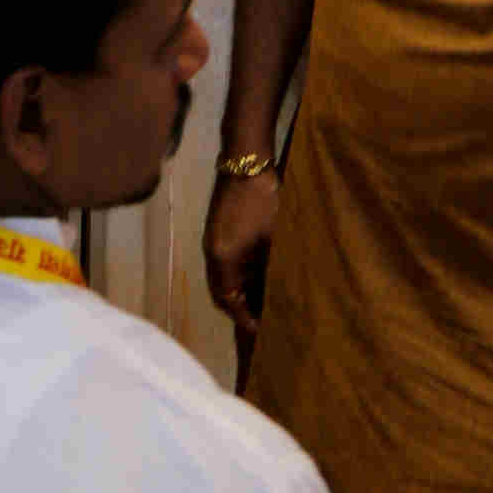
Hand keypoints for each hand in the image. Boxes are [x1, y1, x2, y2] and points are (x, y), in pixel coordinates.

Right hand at [203, 166, 282, 350]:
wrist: (247, 160)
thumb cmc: (263, 202)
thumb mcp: (273, 242)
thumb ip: (272, 271)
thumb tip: (280, 296)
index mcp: (222, 259)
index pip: (229, 301)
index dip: (245, 318)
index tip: (261, 331)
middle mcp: (212, 253)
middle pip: (221, 293)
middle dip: (239, 308)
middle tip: (261, 320)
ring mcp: (213, 239)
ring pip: (222, 278)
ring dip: (239, 291)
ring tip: (262, 301)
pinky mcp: (218, 228)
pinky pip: (224, 263)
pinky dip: (238, 275)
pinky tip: (258, 274)